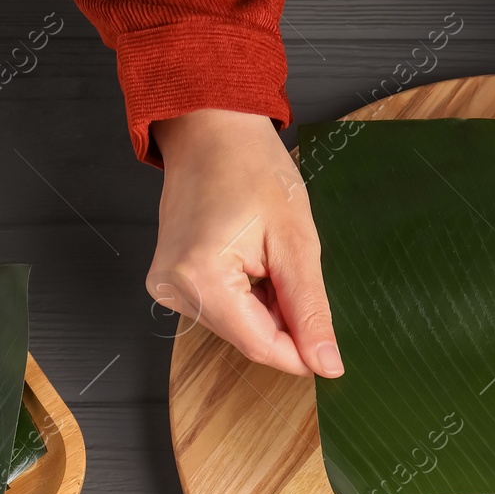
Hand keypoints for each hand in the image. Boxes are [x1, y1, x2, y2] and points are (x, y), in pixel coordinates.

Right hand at [148, 109, 341, 376]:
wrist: (211, 129)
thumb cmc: (251, 166)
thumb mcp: (296, 241)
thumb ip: (309, 309)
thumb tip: (326, 364)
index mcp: (200, 277)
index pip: (259, 346)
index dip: (300, 354)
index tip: (329, 350)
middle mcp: (172, 288)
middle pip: (246, 339)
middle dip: (282, 322)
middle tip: (294, 271)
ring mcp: (165, 286)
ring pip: (236, 326)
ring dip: (265, 308)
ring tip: (267, 256)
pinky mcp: (168, 282)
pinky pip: (220, 310)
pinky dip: (246, 297)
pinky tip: (250, 259)